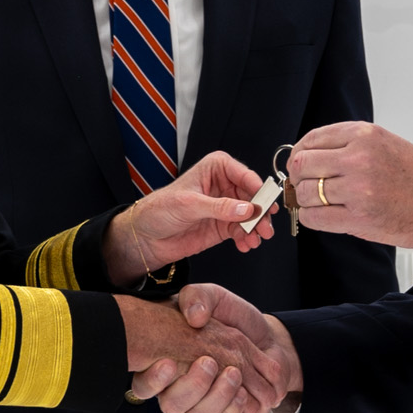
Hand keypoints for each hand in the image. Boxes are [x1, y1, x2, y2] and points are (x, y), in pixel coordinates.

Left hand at [108, 150, 272, 281]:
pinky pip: (243, 230)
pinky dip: (247, 238)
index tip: (265, 205)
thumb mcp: (189, 204)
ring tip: (254, 239)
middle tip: (264, 227)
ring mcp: (226, 206)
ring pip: (251, 215)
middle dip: (260, 213)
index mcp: (216, 168)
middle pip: (253, 197)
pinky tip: (246, 245)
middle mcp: (224, 185)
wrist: (146, 236)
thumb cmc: (160, 209)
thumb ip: (219, 207)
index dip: (258, 190)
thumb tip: (246, 209)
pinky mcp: (224, 225)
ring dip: (256, 228)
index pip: (245, 175)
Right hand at [116, 292, 281, 412]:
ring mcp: (198, 408)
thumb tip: (194, 317)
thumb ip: (197, 298)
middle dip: (193, 386)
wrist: (267, 340)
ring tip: (235, 374)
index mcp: (164, 363)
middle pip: (171, 406)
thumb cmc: (232, 318)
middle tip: (211, 362)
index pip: (143, 384)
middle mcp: (176, 391)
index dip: (153, 380)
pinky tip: (243, 394)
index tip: (169, 363)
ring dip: (217, 400)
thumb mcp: (213, 298)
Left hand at [284, 121, 412, 253]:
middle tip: (303, 185)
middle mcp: (358, 157)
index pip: (311, 139)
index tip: (298, 163)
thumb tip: (312, 156)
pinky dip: (311, 218)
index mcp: (365, 135)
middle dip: (298, 177)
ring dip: (306, 200)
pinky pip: (315, 218)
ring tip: (318, 203)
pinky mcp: (359, 218)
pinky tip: (321, 216)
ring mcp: (357, 188)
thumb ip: (350, 145)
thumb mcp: (386, 143)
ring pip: (306, 192)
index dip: (298, 153)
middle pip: (302, 164)